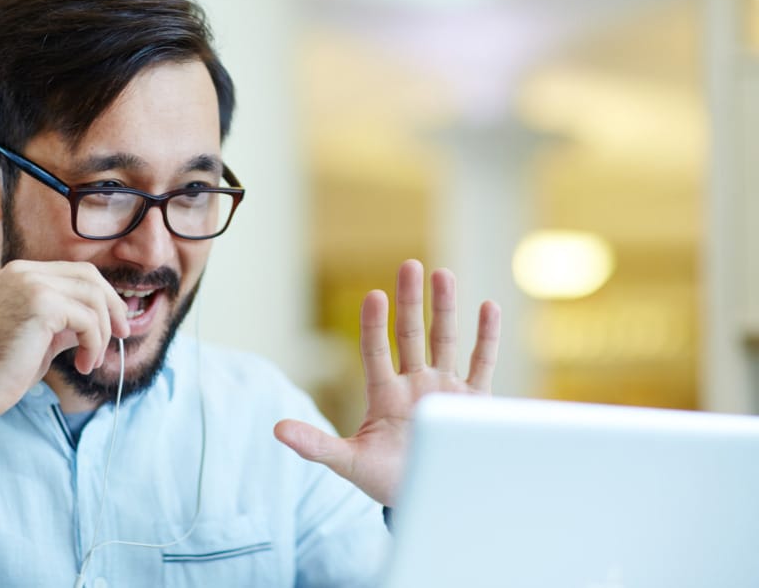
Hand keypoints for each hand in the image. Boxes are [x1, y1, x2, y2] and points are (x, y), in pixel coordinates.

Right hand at [0, 260, 130, 417]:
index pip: (77, 272)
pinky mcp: (41, 304)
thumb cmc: (4, 368)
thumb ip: (67, 319)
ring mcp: (31, 284)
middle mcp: (24, 271)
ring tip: (90, 361)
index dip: (103, 296)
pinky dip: (93, 344)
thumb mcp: (43, 334)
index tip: (116, 323)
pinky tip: (83, 365)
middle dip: (112, 307)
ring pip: (93, 298)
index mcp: (20, 273)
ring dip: (101, 333)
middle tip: (122, 335)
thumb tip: (102, 318)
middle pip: (89, 276)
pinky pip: (87, 321)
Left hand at [274, 259, 500, 505]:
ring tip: (443, 273)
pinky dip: (486, 337)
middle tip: (409, 265)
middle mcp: (414, 384)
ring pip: (445, 341)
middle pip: (412, 335)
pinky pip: (482, 363)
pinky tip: (487, 306)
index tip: (374, 294)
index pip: (376, 351)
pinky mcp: (473, 402)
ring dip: (445, 309)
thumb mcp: (349, 462)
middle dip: (411, 301)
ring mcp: (444, 389)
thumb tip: (276, 429)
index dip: (375, 325)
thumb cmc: (386, 479)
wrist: (428, 498)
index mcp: (384, 395)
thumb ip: (315, 445)